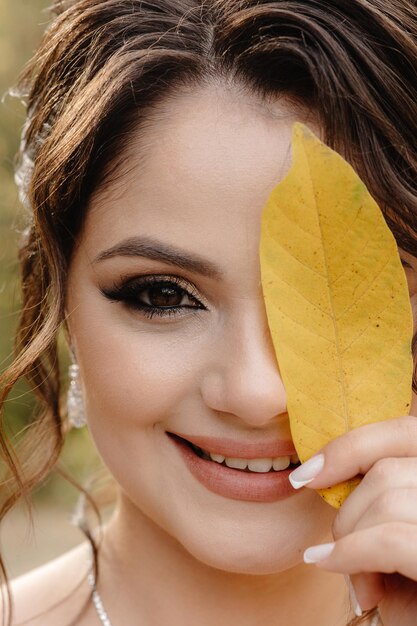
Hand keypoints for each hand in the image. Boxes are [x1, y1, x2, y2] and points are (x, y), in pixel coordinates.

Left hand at [290, 415, 416, 625]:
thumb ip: (377, 488)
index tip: (307, 474)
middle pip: (387, 469)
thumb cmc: (408, 583)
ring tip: (355, 573)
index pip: (405, 431)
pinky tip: (329, 564)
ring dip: (350, 538)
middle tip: (335, 543)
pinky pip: (390, 539)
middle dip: (347, 508)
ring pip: (386, 500)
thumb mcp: (392, 525)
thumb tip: (321, 465)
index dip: (350, 446)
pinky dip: (350, 553)